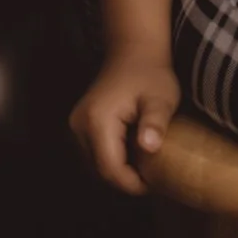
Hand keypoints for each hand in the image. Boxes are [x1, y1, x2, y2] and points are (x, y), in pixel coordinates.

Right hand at [69, 48, 181, 194]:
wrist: (133, 52)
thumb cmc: (150, 74)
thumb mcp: (161, 98)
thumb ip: (155, 122)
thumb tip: (149, 146)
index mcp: (97, 121)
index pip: (110, 168)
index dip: (131, 183)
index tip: (154, 185)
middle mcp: (80, 126)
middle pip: (101, 170)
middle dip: (126, 178)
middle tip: (153, 177)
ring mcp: (76, 126)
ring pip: (96, 164)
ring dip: (119, 170)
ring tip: (144, 166)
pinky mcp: (80, 126)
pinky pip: (95, 153)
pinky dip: (113, 158)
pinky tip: (132, 154)